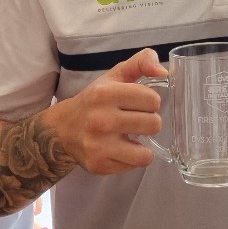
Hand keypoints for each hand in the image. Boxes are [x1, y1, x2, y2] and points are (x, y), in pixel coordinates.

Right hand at [46, 48, 166, 175]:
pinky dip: (131, 158)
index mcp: (105, 93)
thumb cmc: (96, 100)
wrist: (63, 128)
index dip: (150, 101)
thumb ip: (142, 62)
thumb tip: (164, 71)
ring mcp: (98, 145)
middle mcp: (100, 120)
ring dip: (143, 145)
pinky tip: (120, 148)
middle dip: (148, 122)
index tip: (139, 103)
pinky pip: (134, 166)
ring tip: (132, 137)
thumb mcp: (116, 75)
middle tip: (135, 120)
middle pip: (153, 125)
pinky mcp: (98, 165)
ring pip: (146, 154)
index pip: (153, 100)